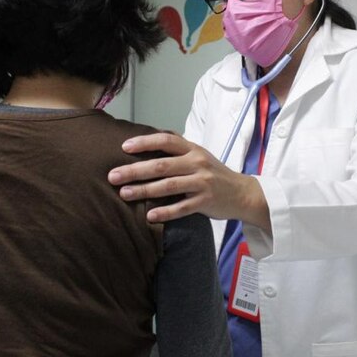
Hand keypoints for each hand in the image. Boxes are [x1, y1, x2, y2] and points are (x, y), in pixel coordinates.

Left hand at [108, 133, 269, 230]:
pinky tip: (150, 216)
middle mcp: (197, 163)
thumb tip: (142, 151)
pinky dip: (165, 212)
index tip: (124, 147)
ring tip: (124, 194)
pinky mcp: (206, 202)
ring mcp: (202, 183)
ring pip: (169, 186)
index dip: (145, 142)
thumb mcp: (198, 157)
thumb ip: (176, 154)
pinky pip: (182, 208)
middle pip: (162, 165)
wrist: (242, 193)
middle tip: (113, 176)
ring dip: (144, 190)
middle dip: (135, 170)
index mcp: (193, 150)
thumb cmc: (213, 174)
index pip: (166, 140)